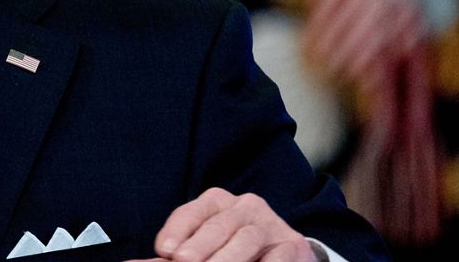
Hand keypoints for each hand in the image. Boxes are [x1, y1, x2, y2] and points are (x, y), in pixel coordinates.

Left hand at [127, 188, 316, 261]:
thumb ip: (174, 254)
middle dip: (200, 248)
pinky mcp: (293, 244)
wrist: (286, 251)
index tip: (165, 250)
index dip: (177, 231)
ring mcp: (269, 224)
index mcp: (216, 201)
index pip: (192, 213)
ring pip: (245, 239)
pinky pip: (275, 256)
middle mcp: (244, 206)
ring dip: (227, 259)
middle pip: (217, 227)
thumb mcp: (202, 246)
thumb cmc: (233, 248)